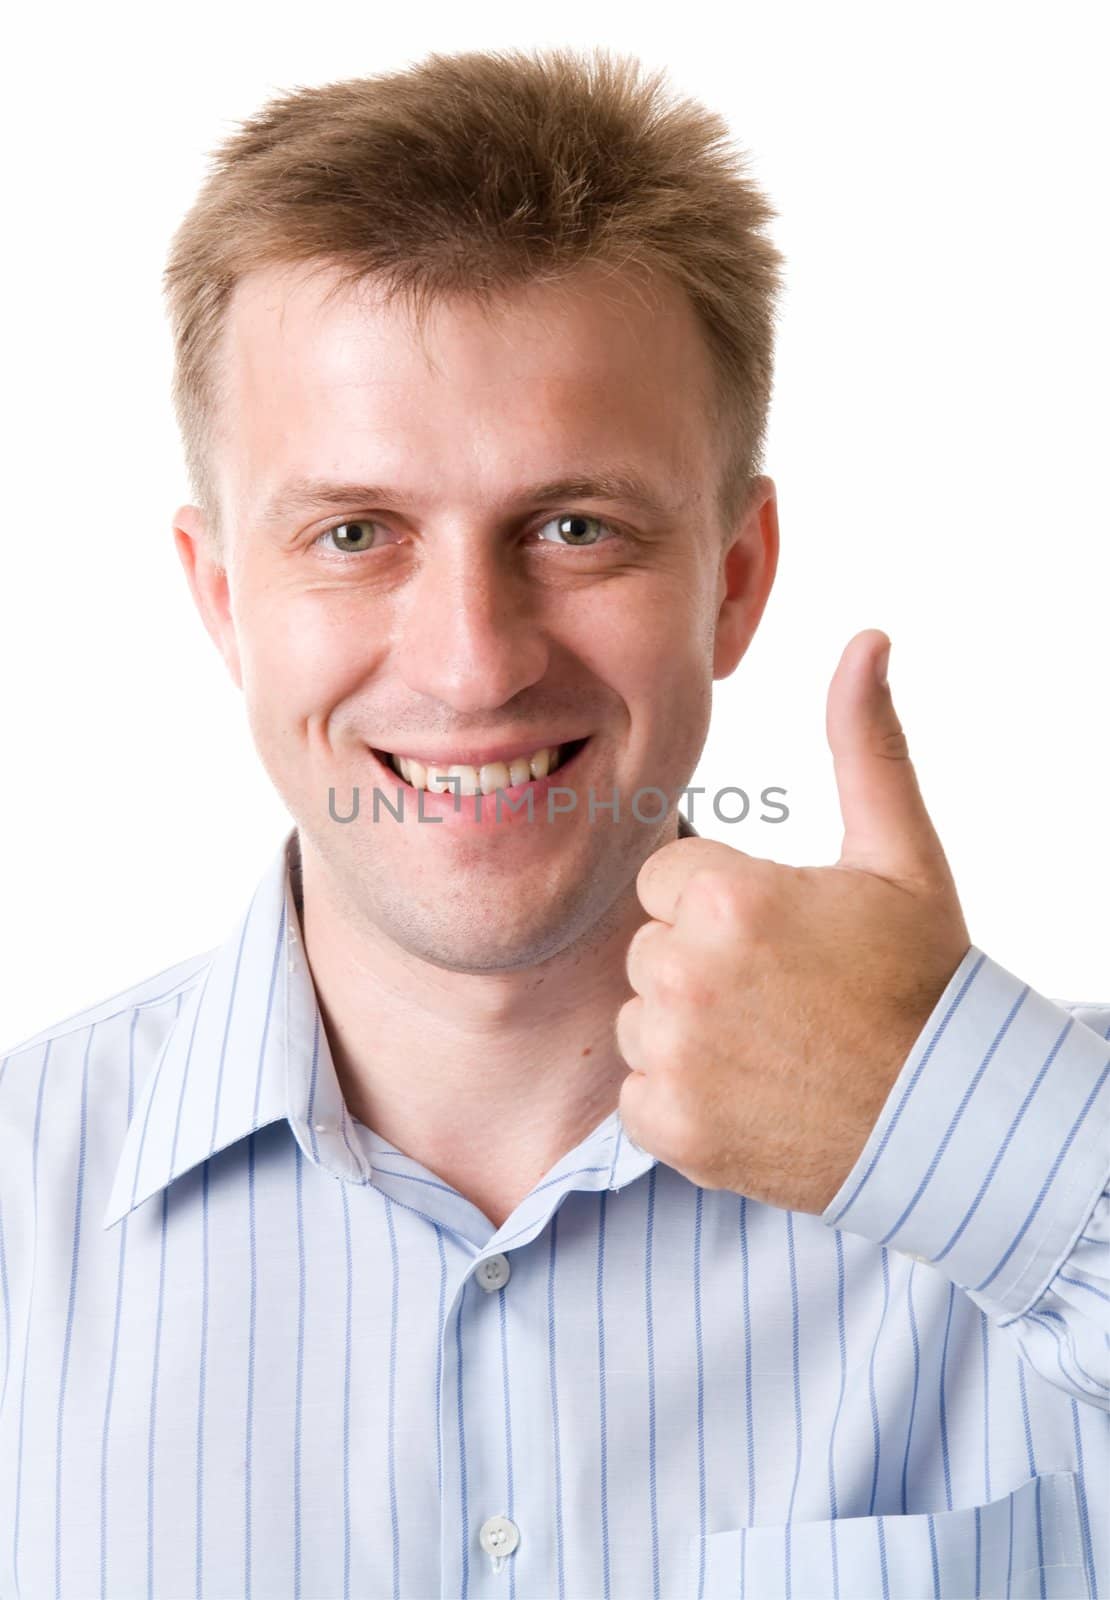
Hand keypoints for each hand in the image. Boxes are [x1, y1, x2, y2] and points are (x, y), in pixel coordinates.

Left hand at [615, 629, 970, 1214]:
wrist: (949, 1118)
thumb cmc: (923, 981)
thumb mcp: (901, 854)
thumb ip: (865, 743)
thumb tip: (867, 639)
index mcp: (729, 897)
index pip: (667, 878)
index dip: (721, 902)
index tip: (782, 935)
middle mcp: (687, 973)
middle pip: (649, 947)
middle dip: (700, 963)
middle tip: (784, 995)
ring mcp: (675, 1057)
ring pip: (641, 1018)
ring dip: (688, 1033)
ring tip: (772, 1046)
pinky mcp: (669, 1127)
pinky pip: (638, 1095)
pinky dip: (681, 1102)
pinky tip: (749, 1096)